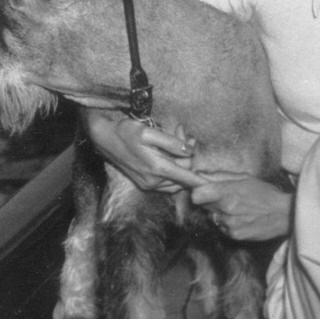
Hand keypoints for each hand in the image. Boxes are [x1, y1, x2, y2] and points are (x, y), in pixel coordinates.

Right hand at [82, 111, 203, 191]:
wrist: (103, 139)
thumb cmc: (126, 132)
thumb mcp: (150, 132)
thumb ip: (172, 143)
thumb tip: (190, 151)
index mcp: (158, 168)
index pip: (187, 178)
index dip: (202, 182)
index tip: (215, 186)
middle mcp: (154, 181)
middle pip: (183, 176)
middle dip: (189, 158)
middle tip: (185, 136)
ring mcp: (149, 185)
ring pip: (176, 181)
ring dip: (182, 165)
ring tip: (179, 141)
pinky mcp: (145, 184)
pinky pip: (167, 182)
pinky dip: (173, 171)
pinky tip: (169, 154)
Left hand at [190, 171, 293, 241]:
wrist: (284, 214)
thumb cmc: (267, 194)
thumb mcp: (246, 179)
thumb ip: (223, 178)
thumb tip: (202, 176)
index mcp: (228, 192)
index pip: (197, 195)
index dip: (197, 194)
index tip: (201, 193)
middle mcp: (226, 209)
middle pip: (205, 207)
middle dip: (212, 203)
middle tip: (227, 200)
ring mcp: (230, 224)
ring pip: (215, 219)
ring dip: (223, 215)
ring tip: (240, 211)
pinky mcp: (235, 235)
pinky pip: (224, 229)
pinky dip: (230, 225)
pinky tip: (244, 220)